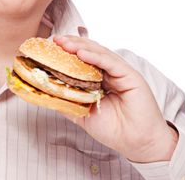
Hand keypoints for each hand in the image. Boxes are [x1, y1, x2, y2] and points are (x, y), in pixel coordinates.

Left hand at [53, 35, 177, 162]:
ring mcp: (121, 73)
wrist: (138, 144)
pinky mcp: (131, 75)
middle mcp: (111, 73)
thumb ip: (68, 102)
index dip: (68, 52)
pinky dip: (95, 57)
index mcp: (100, 80)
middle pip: (90, 52)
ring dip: (81, 47)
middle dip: (72, 44)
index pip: (83, 60)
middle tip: (55, 40)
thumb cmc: (115, 130)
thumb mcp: (83, 115)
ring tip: (64, 44)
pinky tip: (81, 53)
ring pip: (99, 53)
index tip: (51, 47)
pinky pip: (110, 63)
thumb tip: (46, 93)